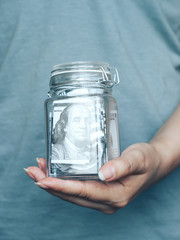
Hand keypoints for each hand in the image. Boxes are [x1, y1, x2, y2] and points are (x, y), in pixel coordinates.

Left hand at [24, 142, 166, 213]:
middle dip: (49, 184)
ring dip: (52, 183)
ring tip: (36, 170)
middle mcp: (106, 202)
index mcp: (116, 195)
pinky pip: (76, 190)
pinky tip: (52, 172)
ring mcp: (102, 199)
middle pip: (72, 195)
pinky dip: (62, 182)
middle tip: (31, 171)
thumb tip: (103, 173)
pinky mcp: (99, 193)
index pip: (83, 192)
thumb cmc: (147, 160)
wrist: (153, 164)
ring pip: (72, 194)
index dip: (61, 186)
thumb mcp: (138, 159)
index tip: (42, 180)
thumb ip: (121, 166)